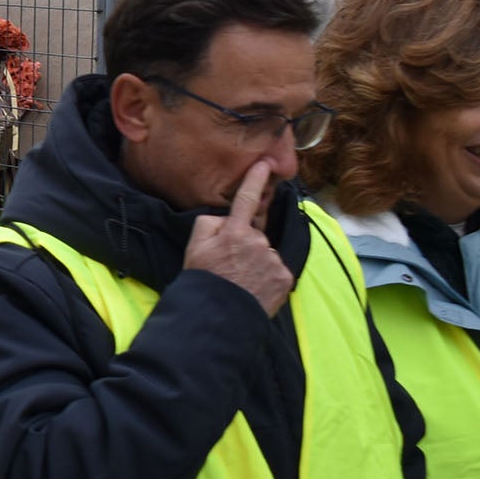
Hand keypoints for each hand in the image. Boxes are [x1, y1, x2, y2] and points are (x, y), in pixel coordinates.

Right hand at [184, 162, 293, 316]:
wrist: (218, 315)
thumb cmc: (203, 279)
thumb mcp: (194, 246)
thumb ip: (209, 223)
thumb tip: (225, 218)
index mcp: (234, 231)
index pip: (246, 200)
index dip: (255, 180)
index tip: (265, 163)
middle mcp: (258, 241)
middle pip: (255, 235)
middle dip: (247, 245)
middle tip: (230, 265)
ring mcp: (273, 260)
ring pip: (267, 253)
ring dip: (258, 262)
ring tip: (242, 281)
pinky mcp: (285, 278)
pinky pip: (277, 269)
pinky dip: (268, 277)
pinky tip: (255, 287)